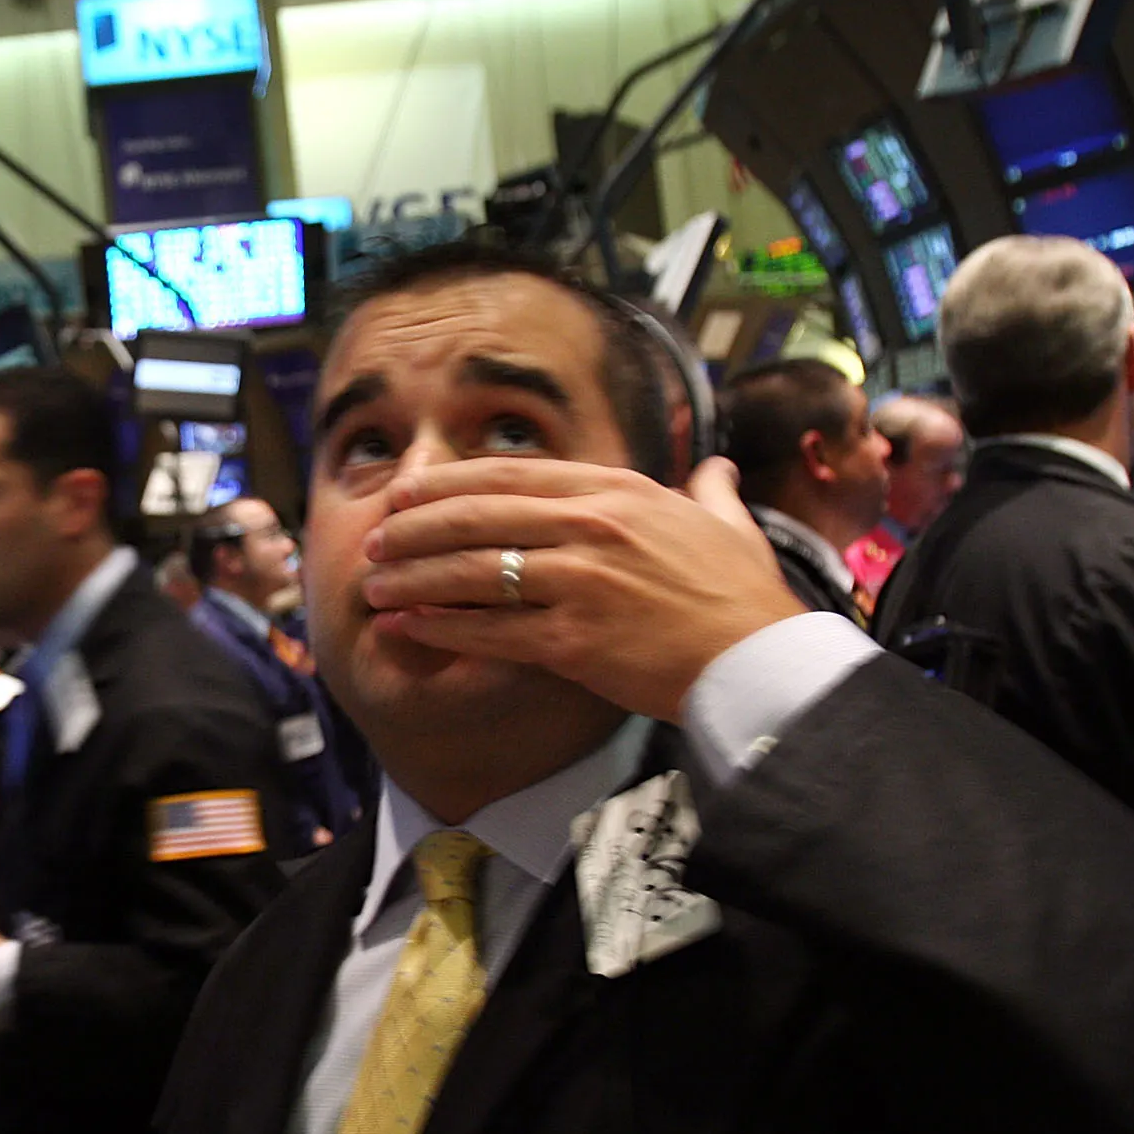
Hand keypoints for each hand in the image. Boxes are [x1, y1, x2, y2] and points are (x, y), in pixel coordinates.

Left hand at [362, 456, 803, 721]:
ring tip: (372, 586)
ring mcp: (578, 582)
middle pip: (476, 516)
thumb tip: (715, 471)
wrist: (761, 661)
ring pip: (471, 571)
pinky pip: (488, 629)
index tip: (409, 492)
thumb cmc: (745, 597)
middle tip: (375, 540)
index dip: (448, 482)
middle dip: (413, 529)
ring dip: (411, 578)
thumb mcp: (727, 526)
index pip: (511, 473)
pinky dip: (438, 626)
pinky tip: (404, 626)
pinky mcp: (572, 640)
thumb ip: (709, 492)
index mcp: (617, 490)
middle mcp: (590, 526)